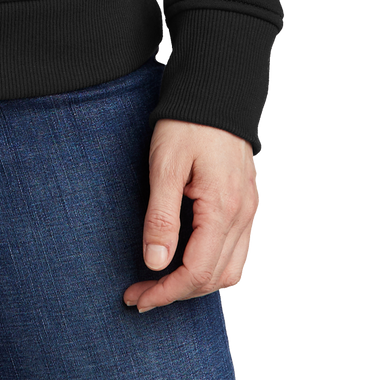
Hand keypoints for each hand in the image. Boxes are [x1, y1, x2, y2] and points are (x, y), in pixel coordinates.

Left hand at [124, 118, 259, 311]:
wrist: (216, 89)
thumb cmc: (187, 123)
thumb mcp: (165, 165)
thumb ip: (161, 216)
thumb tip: (155, 263)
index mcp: (222, 209)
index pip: (197, 272)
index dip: (166, 292)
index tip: (137, 297)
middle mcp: (244, 216)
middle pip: (214, 278)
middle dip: (177, 292)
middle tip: (140, 293)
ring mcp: (250, 210)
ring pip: (231, 269)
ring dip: (197, 282)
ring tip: (161, 281)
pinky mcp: (247, 202)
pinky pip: (237, 250)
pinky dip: (212, 264)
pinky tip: (186, 257)